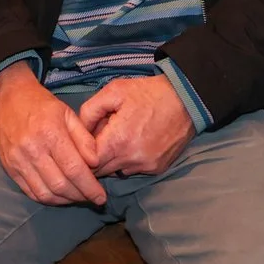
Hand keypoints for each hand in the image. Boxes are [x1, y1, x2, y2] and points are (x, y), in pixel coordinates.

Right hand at [0, 65, 106, 206]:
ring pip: (45, 193)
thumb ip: (83, 138)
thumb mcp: (67, 113)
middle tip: (92, 198)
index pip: (74, 169)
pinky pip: (31, 192)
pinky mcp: (9, 168)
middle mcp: (32, 149)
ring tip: (78, 197)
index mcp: (50, 133)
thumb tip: (96, 163)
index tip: (101, 197)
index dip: (90, 187)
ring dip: (65, 201)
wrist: (7, 98)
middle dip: (80, 196)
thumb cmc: (41, 103)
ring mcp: (18, 161)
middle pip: (60, 185)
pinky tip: (60, 195)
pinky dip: (48, 198)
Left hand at [78, 75, 193, 177]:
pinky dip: (129, 160)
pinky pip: (134, 170)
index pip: (88, 162)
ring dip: (112, 160)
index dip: (81, 153)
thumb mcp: (113, 91)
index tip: (83, 142)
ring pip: (117, 172)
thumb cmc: (147, 93)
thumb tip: (78, 132)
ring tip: (118, 140)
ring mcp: (146, 166)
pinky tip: (133, 143)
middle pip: (101, 171)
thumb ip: (89, 111)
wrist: (186, 100)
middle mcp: (131, 159)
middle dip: (95, 159)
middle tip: (98, 140)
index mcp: (118, 141)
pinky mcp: (157, 169)